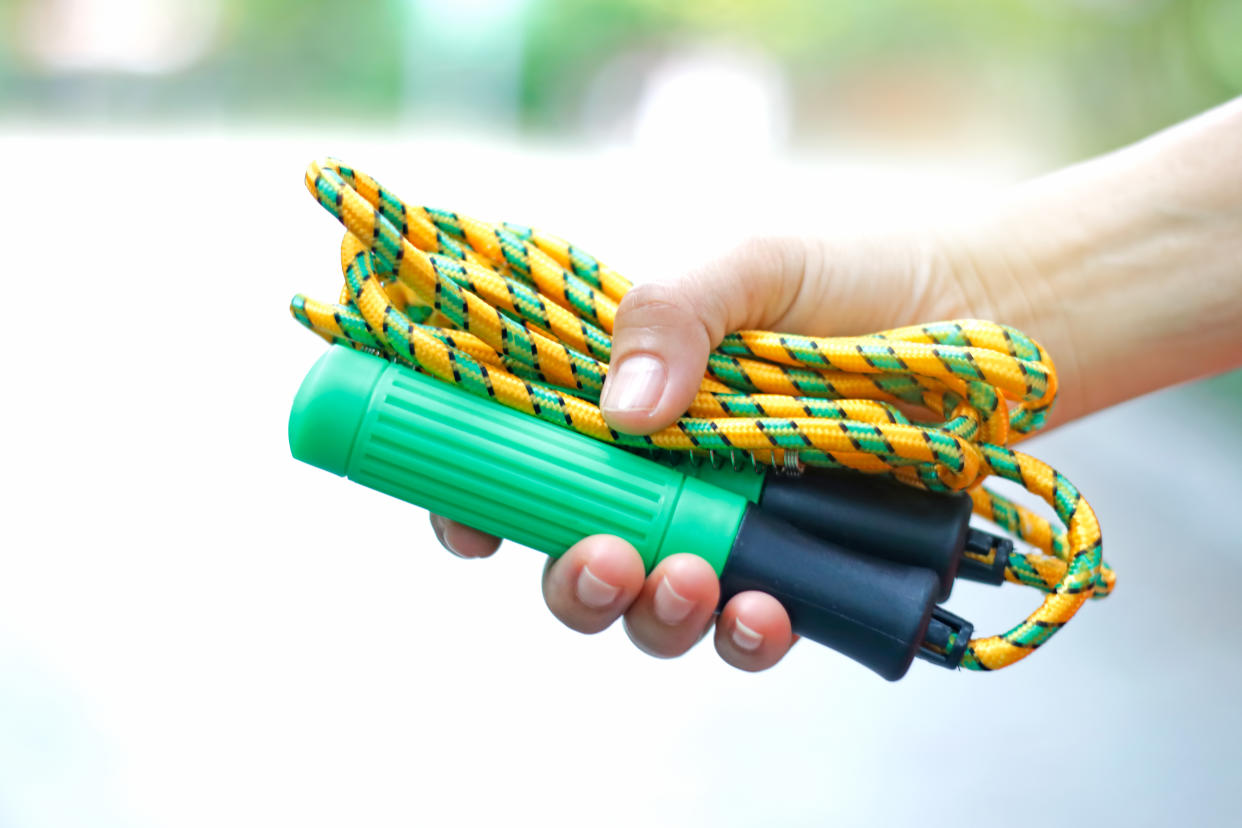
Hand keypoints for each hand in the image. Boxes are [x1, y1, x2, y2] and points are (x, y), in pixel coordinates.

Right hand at [431, 230, 981, 670]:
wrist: (978, 318)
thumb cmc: (852, 284)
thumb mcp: (752, 272)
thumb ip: (675, 315)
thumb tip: (622, 412)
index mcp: (625, 403)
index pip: (524, 465)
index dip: (480, 504)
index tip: (471, 530)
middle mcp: (662, 476)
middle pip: (574, 555)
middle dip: (573, 581)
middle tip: (605, 561)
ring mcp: (725, 529)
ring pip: (650, 608)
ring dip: (653, 616)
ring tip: (694, 581)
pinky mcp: (794, 571)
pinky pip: (745, 630)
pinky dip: (742, 636)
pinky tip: (764, 614)